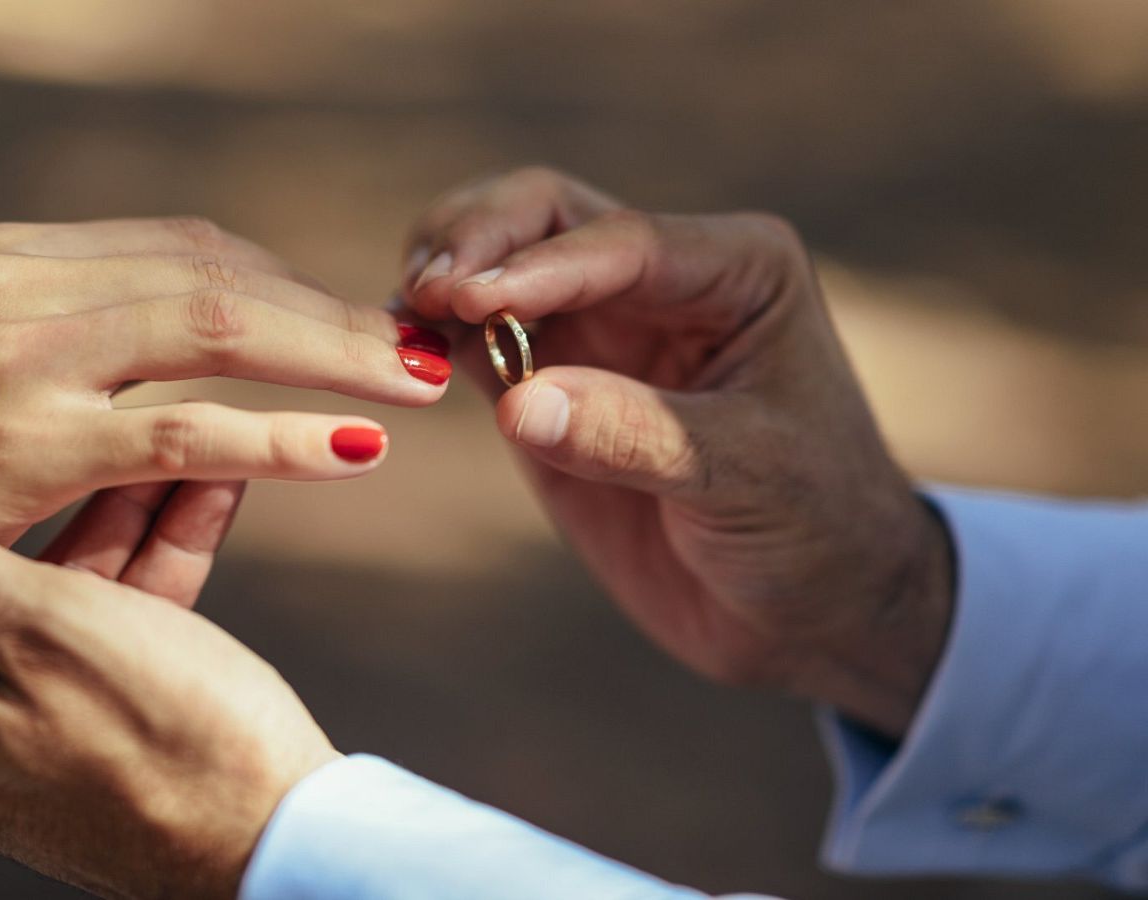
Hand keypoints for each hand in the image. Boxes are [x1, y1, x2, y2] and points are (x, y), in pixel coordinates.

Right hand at [0, 217, 451, 650]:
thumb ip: (91, 334)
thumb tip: (218, 319)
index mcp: (16, 258)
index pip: (191, 246)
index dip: (293, 283)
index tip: (366, 320)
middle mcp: (14, 284)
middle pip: (218, 274)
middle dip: (333, 313)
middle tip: (425, 347)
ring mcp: (14, 356)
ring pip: (214, 329)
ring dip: (332, 357)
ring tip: (417, 384)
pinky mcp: (20, 440)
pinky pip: (182, 431)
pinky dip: (281, 436)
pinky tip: (353, 451)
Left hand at [0, 477, 335, 899]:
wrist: (281, 843)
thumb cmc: (159, 737)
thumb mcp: (42, 625)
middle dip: (20, 510)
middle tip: (64, 432)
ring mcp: (34, 752)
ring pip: (49, 614)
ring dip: (107, 527)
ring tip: (167, 443)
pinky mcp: (106, 750)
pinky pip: (107, 643)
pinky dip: (146, 575)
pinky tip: (201, 491)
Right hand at [401, 168, 952, 735]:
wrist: (813, 610)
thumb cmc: (815, 529)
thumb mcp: (746, 478)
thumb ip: (634, 435)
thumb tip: (520, 405)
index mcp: (735, 270)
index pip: (619, 241)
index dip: (539, 266)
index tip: (469, 297)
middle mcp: (660, 279)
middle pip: (544, 215)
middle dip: (477, 240)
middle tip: (427, 290)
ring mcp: (598, 329)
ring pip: (498, 262)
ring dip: (443, 276)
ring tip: (403, 316)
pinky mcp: (548, 386)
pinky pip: (476, 340)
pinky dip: (433, 337)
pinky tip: (399, 353)